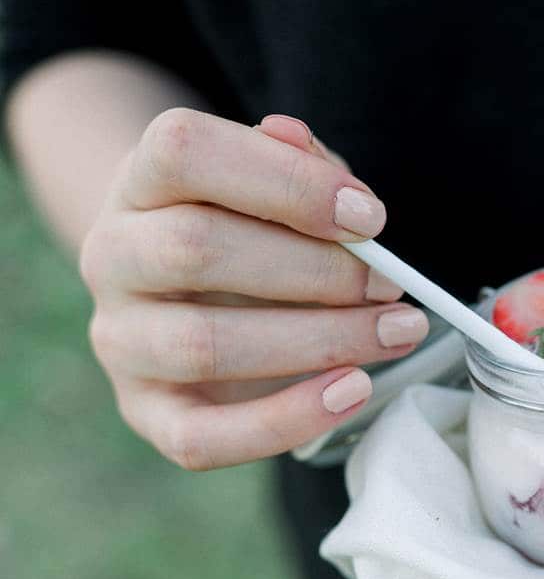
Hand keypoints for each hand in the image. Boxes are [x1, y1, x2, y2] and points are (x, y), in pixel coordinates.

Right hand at [80, 109, 427, 469]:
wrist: (193, 295)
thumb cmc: (253, 229)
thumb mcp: (278, 182)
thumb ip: (299, 162)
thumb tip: (298, 140)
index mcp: (142, 181)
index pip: (184, 151)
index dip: (285, 181)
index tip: (370, 218)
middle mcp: (114, 255)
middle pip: (195, 250)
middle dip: (316, 271)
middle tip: (392, 285)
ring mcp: (121, 339)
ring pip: (203, 344)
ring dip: (318, 342)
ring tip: (395, 334)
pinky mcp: (147, 411)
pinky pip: (200, 438)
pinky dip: (286, 421)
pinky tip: (352, 392)